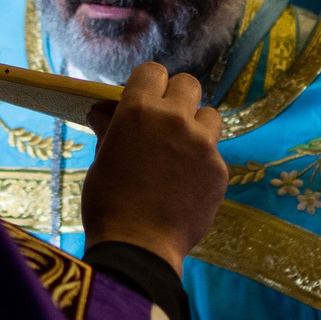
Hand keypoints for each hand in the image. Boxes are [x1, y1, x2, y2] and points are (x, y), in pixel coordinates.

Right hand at [80, 63, 226, 272]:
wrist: (138, 248)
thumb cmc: (108, 204)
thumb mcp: (102, 160)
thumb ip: (110, 128)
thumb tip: (101, 109)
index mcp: (138, 110)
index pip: (153, 71)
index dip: (150, 84)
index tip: (146, 98)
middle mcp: (174, 119)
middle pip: (188, 84)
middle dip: (177, 98)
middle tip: (166, 121)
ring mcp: (202, 144)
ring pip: (210, 115)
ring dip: (198, 126)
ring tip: (182, 151)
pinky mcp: (219, 170)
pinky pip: (215, 153)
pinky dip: (203, 163)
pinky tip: (186, 185)